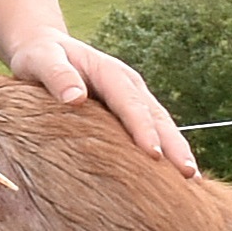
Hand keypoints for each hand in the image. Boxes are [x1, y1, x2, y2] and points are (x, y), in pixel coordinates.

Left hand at [7, 33, 196, 177]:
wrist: (44, 50)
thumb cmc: (39, 57)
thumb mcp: (39, 60)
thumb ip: (56, 76)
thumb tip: (75, 98)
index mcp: (110, 74)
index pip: (130, 104)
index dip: (143, 129)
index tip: (153, 154)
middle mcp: (129, 86)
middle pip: (156, 117)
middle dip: (174, 145)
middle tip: (188, 175)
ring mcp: (132, 99)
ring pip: (161, 125)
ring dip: (176, 151)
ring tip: (192, 180)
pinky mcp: (126, 114)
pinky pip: (150, 131)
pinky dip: (163, 152)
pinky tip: (171, 177)